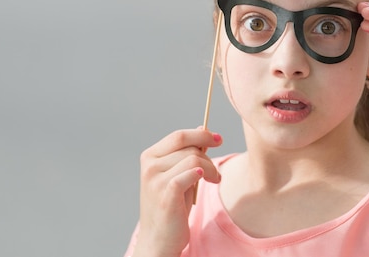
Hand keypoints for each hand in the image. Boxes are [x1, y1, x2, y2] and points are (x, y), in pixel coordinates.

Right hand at [134, 128, 222, 256]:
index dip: (201, 135)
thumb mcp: (179, 174)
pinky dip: (202, 175)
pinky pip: (191, 174)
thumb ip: (187, 153)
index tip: (219, 139)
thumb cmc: (172, 206)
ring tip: (214, 180)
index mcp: (149, 156)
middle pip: (188, 147)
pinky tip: (207, 181)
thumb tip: (202, 129)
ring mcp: (155, 180)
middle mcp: (149, 166)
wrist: (159, 239)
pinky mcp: (165, 193)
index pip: (179, 136)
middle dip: (208, 156)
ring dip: (210, 168)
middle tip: (216, 172)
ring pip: (193, 160)